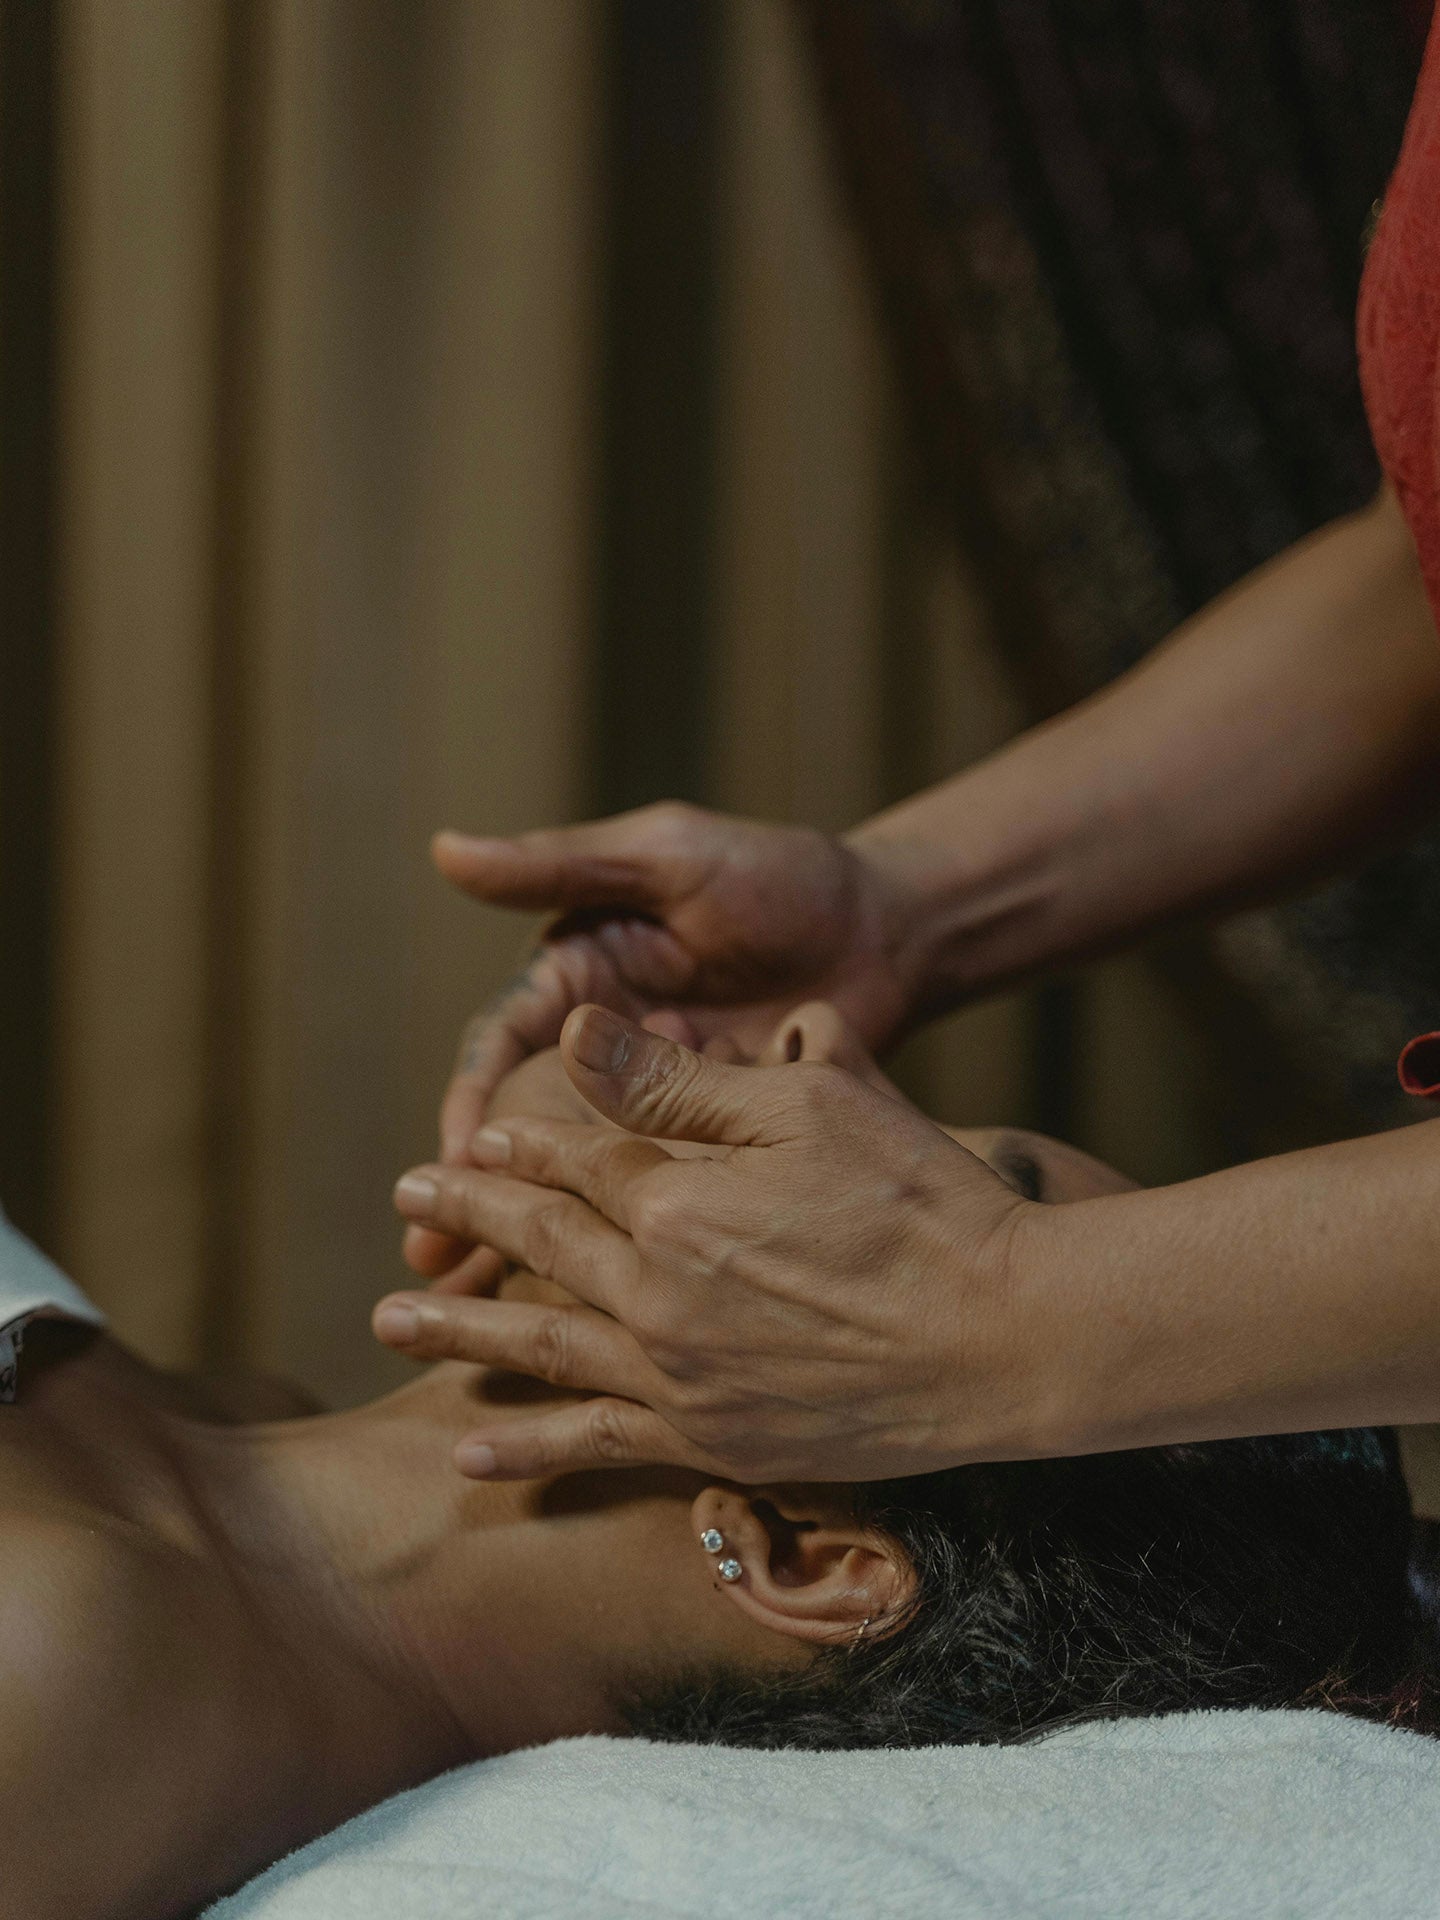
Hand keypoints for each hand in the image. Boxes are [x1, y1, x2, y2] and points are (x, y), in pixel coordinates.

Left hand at [379, 1004, 1071, 1484]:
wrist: (1009, 1338)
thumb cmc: (924, 1203)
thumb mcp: (810, 1108)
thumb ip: (682, 1084)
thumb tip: (575, 1036)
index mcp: (677, 1203)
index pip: (576, 1162)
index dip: (524, 1145)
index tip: (478, 1140)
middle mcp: (658, 1297)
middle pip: (540, 1246)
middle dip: (469, 1218)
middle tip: (407, 1201)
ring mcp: (683, 1379)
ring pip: (544, 1349)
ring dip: (461, 1334)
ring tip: (390, 1322)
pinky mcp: (718, 1442)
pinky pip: (600, 1446)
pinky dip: (532, 1450)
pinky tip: (474, 1454)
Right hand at [404, 801, 923, 1278]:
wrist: (895, 932)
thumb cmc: (781, 876)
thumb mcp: (669, 857)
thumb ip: (564, 863)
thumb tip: (447, 851)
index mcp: (580, 984)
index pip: (501, 1052)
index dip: (470, 1106)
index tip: (451, 1165)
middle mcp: (608, 1054)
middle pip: (525, 1133)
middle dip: (483, 1195)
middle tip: (432, 1262)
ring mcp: (663, 1109)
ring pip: (587, 1182)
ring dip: (543, 1237)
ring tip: (490, 1308)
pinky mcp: (719, 1149)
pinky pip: (666, 1203)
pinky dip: (634, 1249)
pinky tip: (605, 1307)